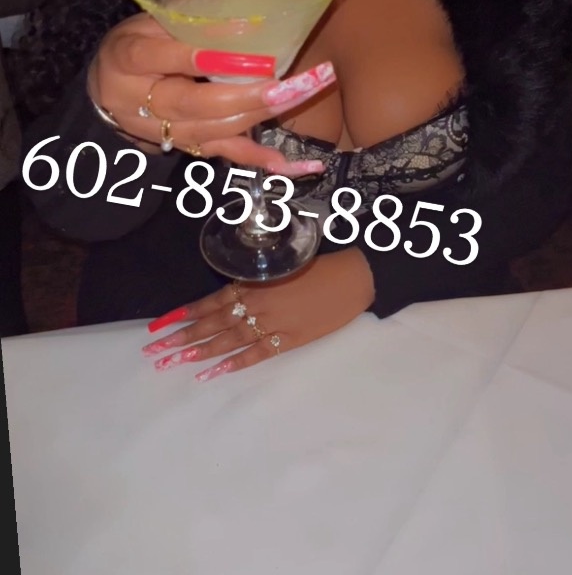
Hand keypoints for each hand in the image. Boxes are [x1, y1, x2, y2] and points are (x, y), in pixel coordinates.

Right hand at [88, 12, 335, 175]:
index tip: (235, 52)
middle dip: (242, 96)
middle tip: (283, 85)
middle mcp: (139, 101)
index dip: (194, 57)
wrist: (107, 92)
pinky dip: (257, 160)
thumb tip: (241, 10)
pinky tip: (288, 164)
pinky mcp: (184, 146)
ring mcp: (161, 130)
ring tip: (295, 98)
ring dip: (256, 117)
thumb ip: (188, 17)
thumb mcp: (149, 22)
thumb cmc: (137, 45)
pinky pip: (222, 154)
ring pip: (210, 131)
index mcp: (126, 59)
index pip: (156, 58)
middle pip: (191, 104)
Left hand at [141, 250, 375, 380]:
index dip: (182, 314)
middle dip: (181, 337)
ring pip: (228, 340)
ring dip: (199, 352)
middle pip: (212, 323)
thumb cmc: (318, 263)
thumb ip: (253, 278)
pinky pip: (257, 354)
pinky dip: (234, 363)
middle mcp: (257, 302)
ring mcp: (273, 323)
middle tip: (153, 351)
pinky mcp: (290, 338)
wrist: (354, 276)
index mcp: (253, 281)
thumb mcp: (280, 263)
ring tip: (174, 362)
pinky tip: (213, 373)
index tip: (157, 325)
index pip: (209, 301)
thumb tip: (226, 294)